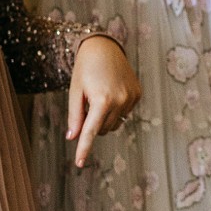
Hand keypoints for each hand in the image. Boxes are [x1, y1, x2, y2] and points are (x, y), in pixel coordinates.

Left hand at [65, 35, 140, 167]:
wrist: (104, 46)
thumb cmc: (84, 68)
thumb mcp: (75, 91)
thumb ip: (74, 116)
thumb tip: (73, 138)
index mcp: (101, 100)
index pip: (90, 132)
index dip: (84, 149)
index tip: (79, 164)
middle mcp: (120, 101)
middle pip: (102, 129)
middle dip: (92, 125)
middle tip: (87, 105)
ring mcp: (131, 98)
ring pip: (114, 124)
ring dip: (104, 118)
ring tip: (99, 97)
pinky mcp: (137, 94)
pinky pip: (124, 113)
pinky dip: (115, 109)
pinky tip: (111, 91)